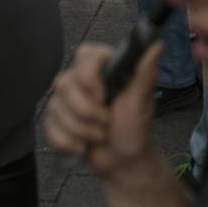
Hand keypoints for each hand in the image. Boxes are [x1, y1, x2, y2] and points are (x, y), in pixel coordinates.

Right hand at [44, 42, 161, 180]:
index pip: (85, 55)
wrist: (122, 161)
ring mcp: (67, 99)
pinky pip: (49, 127)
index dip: (89, 78)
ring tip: (100, 134)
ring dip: (81, 130)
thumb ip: (146, 73)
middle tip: (108, 122)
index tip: (103, 97)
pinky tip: (83, 145)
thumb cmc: (135, 129)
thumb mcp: (142, 101)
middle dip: (87, 112)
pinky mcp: (56, 119)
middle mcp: (83, 78)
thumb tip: (158, 45)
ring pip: (55, 107)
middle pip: (65, 84)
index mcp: (106, 67)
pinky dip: (68, 142)